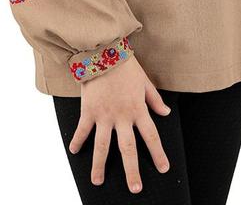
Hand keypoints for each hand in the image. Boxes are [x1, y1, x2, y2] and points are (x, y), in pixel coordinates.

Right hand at [68, 55, 171, 193]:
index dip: (158, 154)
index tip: (163, 169)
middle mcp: (122, 116)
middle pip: (128, 149)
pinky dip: (77, 141)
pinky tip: (75, 152)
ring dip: (100, 165)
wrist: (103, 51)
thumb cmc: (126, 65)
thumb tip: (166, 113)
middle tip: (135, 188)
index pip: (151, 136)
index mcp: (138, 109)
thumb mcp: (145, 81)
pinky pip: (82, 130)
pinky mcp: (88, 110)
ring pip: (103, 146)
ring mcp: (104, 115)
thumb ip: (154, 100)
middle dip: (132, 171)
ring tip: (98, 182)